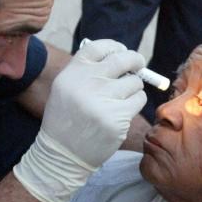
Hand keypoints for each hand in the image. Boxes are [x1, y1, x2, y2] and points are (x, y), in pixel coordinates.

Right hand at [14, 39, 146, 201]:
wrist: (62, 153)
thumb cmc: (67, 119)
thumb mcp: (66, 88)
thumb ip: (88, 70)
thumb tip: (121, 55)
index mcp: (73, 72)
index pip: (100, 47)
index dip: (115, 47)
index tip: (122, 52)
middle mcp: (88, 82)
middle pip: (124, 59)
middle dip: (136, 60)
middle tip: (139, 65)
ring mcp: (104, 100)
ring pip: (135, 82)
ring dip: (134, 88)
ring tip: (120, 100)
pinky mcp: (118, 117)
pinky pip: (139, 100)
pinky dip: (135, 103)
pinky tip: (121, 113)